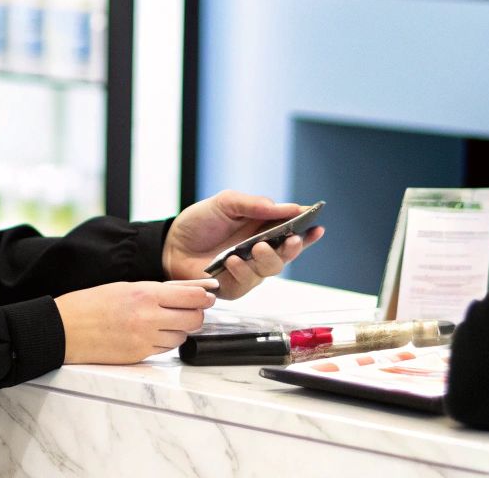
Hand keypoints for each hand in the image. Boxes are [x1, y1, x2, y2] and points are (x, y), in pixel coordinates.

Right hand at [55, 279, 218, 363]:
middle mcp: (148, 317)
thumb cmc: (92, 303)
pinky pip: (164, 350)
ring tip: (165, 322)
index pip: (192, 297)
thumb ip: (162, 289)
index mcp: (146, 294)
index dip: (205, 297)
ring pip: (182, 337)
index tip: (209, 296)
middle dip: (196, 314)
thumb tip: (193, 288)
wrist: (64, 329)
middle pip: (194, 319)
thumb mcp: (127, 287)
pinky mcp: (138, 355)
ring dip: (180, 330)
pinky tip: (152, 334)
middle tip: (190, 310)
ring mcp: (144, 339)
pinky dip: (164, 342)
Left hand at [162, 190, 324, 299]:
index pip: (291, 231)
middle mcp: (259, 251)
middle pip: (286, 253)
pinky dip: (242, 271)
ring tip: (257, 248)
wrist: (170, 243)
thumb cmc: (200, 222)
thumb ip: (255, 205)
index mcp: (262, 229)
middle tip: (292, 239)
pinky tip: (233, 261)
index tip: (317, 226)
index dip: (307, 231)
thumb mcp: (226, 203)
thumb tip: (287, 207)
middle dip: (293, 247)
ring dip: (268, 258)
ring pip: (270, 269)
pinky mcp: (233, 286)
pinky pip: (246, 283)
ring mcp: (248, 270)